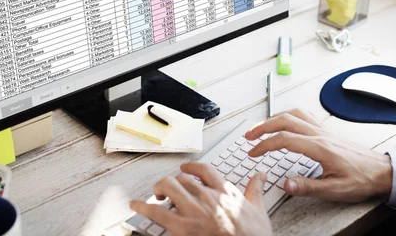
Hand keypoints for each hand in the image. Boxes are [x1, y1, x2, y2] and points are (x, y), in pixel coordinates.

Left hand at [130, 162, 272, 235]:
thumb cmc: (253, 235)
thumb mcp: (258, 209)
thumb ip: (255, 189)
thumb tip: (260, 175)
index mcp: (224, 191)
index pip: (204, 170)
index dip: (191, 167)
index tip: (185, 168)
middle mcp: (207, 196)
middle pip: (182, 178)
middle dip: (173, 182)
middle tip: (169, 189)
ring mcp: (194, 211)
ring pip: (169, 187)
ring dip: (159, 189)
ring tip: (156, 195)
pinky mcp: (183, 228)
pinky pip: (157, 212)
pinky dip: (143, 207)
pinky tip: (135, 205)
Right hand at [245, 109, 391, 202]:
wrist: (382, 171)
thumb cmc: (361, 180)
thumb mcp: (335, 190)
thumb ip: (308, 186)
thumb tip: (285, 183)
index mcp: (319, 147)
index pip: (284, 139)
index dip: (265, 145)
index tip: (253, 152)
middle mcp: (320, 134)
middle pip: (285, 120)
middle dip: (263, 126)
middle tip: (249, 136)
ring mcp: (324, 130)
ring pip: (294, 114)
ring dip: (274, 118)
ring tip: (261, 127)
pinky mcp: (327, 130)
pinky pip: (304, 115)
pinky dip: (289, 115)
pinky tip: (285, 121)